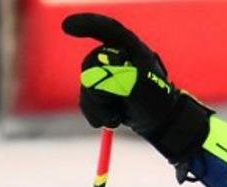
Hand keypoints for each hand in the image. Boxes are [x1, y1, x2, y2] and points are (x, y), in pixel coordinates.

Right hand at [62, 13, 209, 162]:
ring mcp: (106, 72)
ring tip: (117, 118)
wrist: (160, 121)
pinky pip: (86, 99)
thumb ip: (121, 77)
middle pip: (90, 65)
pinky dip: (95, 113)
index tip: (67, 28)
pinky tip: (110, 120)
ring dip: (98, 106)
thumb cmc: (156, 101)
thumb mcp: (142, 88)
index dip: (86, 25)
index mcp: (130, 48)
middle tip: (116, 107)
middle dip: (99, 91)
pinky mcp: (100, 89)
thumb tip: (99, 70)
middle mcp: (115, 56)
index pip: (107, 29)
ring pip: (85, 85)